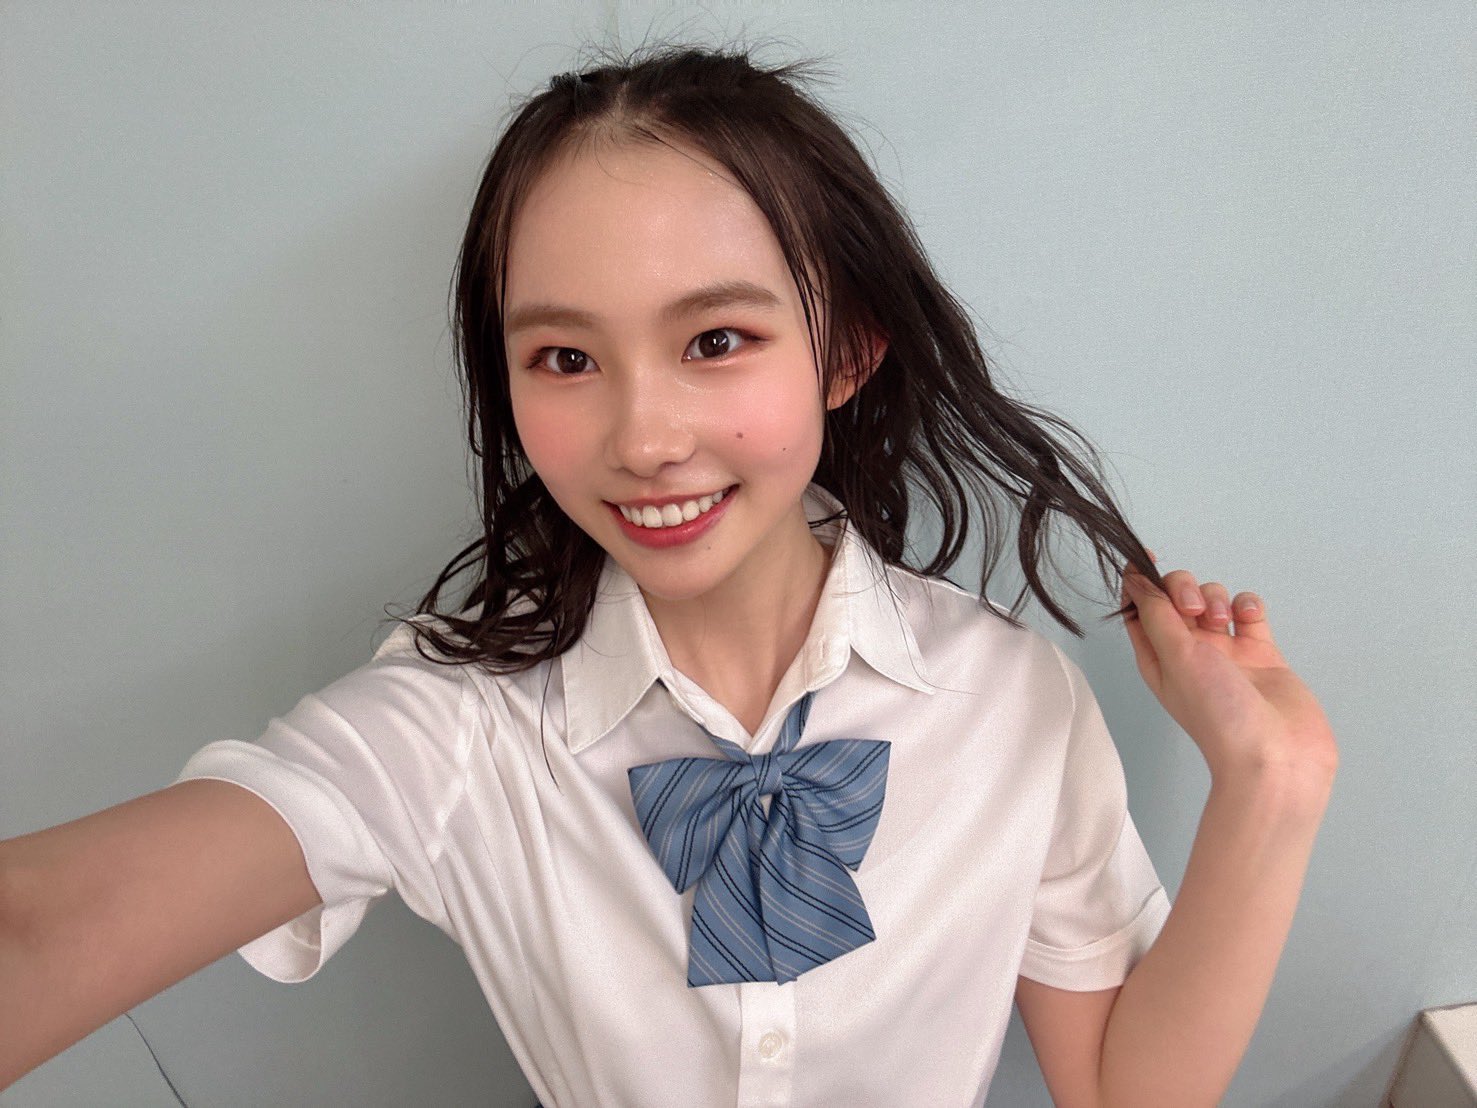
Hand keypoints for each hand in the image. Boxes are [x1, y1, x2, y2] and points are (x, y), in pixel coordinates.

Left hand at [1120, 552, 1338, 786]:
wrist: (1276, 756)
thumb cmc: (1219, 715)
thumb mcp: (1174, 656)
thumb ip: (1155, 612)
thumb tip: (1132, 578)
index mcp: (1156, 657)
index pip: (1139, 608)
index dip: (1139, 580)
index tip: (1145, 556)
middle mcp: (1188, 653)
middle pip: (1176, 596)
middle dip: (1184, 588)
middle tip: (1194, 610)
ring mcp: (1225, 653)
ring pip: (1213, 600)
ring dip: (1216, 598)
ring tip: (1224, 624)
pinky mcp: (1261, 654)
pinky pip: (1249, 613)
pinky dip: (1247, 606)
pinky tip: (1248, 618)